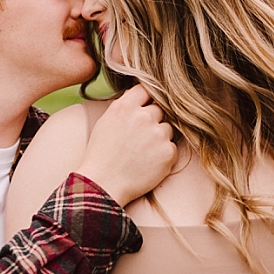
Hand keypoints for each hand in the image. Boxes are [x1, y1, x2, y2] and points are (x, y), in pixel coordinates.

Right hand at [75, 85, 177, 205]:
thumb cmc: (102, 155)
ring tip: (142, 153)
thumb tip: (141, 96)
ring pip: (167, 128)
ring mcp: (158, 134)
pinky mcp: (168, 152)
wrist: (103, 184)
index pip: (146, 89)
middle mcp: (143, 117)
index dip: (146, 99)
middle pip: (159, 109)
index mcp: (125, 107)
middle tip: (140, 138)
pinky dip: (163, 155)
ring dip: (159, 137)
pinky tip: (148, 163)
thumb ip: (125, 106)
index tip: (144, 108)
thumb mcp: (106, 122)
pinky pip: (172, 147)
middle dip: (152, 120)